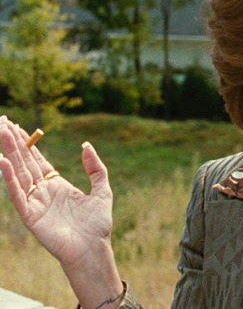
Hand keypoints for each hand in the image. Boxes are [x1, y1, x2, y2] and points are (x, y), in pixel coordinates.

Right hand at [0, 115, 123, 307]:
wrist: (93, 249)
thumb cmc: (98, 225)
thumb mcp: (103, 190)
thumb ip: (96, 168)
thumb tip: (86, 145)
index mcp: (58, 186)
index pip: (37, 160)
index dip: (28, 144)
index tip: (17, 127)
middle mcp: (43, 192)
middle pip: (25, 163)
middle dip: (14, 143)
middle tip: (3, 123)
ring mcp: (35, 203)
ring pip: (19, 174)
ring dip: (9, 154)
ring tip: (1, 133)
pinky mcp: (30, 216)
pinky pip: (17, 195)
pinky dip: (10, 179)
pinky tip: (3, 162)